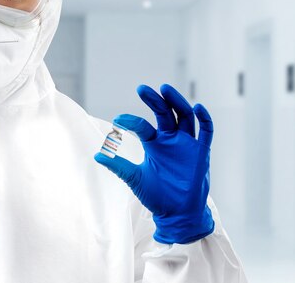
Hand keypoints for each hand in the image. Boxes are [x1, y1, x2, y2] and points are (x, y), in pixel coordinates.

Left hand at [94, 84, 214, 243]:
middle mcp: (170, 140)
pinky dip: (205, 119)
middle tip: (142, 89)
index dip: (131, 121)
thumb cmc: (157, 195)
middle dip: (154, 101)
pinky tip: (198, 107)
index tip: (117, 120)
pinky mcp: (202, 153)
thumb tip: (97, 156)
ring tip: (165, 89)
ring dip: (177, 102)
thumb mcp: (135, 178)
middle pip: (165, 114)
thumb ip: (118, 166)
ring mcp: (187, 145)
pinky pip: (206, 132)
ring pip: (185, 117)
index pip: (143, 126)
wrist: (178, 214)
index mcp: (154, 144)